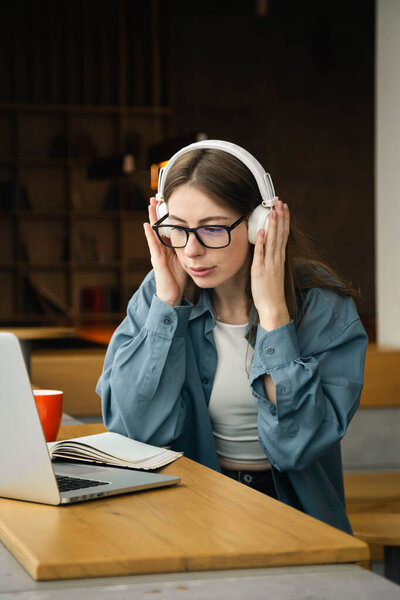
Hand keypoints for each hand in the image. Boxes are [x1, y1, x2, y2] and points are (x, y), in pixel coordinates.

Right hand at [143, 197, 187, 305]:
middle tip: (155, 197)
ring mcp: (158, 253)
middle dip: (157, 212)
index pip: (168, 228)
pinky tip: (147, 225)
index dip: (167, 216)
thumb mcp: (187, 259)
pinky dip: (149, 235)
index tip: (168, 202)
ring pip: (154, 232)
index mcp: (169, 247)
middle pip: (159, 226)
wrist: (172, 295)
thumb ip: (190, 249)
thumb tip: (201, 238)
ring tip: (150, 205)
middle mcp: (162, 248)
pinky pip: (152, 245)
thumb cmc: (178, 278)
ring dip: (151, 218)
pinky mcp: (156, 260)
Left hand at [250, 200, 290, 330]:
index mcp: (280, 258)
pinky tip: (261, 231)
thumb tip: (266, 245)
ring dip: (273, 225)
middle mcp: (277, 259)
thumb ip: (271, 258)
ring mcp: (269, 264)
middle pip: (280, 234)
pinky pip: (261, 253)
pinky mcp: (260, 270)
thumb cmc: (271, 290)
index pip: (284, 235)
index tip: (284, 208)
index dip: (284, 220)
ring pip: (273, 241)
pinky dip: (261, 242)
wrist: (273, 306)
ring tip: (273, 211)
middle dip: (280, 217)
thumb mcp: (273, 270)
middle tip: (280, 203)